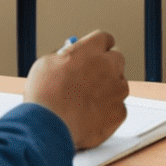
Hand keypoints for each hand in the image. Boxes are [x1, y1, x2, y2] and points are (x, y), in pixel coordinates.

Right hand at [23, 29, 128, 149]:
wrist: (48, 126)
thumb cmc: (45, 95)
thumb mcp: (48, 63)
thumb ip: (65, 57)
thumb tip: (68, 57)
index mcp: (91, 49)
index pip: (104, 39)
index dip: (98, 48)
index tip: (94, 54)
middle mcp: (108, 65)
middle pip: (117, 59)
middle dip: (106, 67)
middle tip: (91, 79)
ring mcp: (117, 89)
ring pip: (120, 85)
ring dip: (109, 90)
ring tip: (86, 102)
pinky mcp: (119, 112)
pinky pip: (118, 108)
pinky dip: (108, 113)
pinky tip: (91, 117)